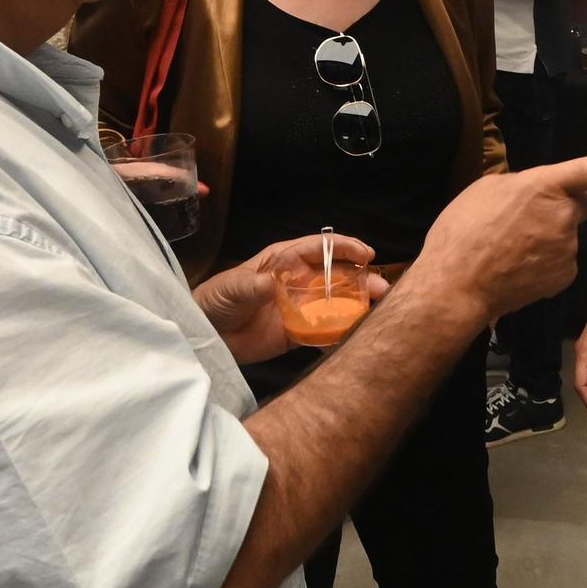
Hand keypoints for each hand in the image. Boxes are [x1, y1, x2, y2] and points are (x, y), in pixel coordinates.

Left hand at [193, 232, 384, 361]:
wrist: (205, 334)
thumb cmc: (216, 299)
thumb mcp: (231, 288)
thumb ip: (252, 286)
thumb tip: (272, 284)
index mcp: (284, 260)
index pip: (320, 248)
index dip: (345, 248)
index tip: (366, 254)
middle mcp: (298, 280)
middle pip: (336, 275)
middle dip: (360, 279)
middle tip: (381, 289)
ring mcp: (300, 306)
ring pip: (336, 303)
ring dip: (356, 307)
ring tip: (377, 315)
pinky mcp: (297, 332)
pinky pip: (324, 331)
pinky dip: (339, 335)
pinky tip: (354, 339)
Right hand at [408, 148, 586, 324]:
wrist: (456, 286)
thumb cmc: (461, 233)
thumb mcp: (485, 191)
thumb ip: (520, 185)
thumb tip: (532, 191)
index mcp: (543, 186)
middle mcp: (563, 215)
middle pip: (583, 203)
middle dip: (569, 205)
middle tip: (532, 216)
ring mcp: (567, 248)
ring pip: (568, 235)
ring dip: (549, 237)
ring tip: (512, 246)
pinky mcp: (565, 275)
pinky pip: (563, 261)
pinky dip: (546, 263)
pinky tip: (519, 267)